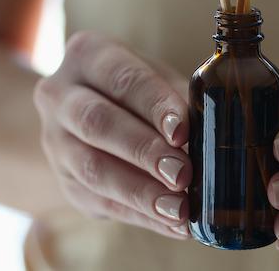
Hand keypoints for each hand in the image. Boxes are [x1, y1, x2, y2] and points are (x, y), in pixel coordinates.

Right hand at [33, 32, 192, 239]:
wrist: (84, 116)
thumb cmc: (135, 92)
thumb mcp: (155, 79)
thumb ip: (181, 101)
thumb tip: (223, 131)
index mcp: (86, 54)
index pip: (122, 78)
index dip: (154, 105)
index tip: (182, 131)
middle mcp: (59, 94)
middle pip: (98, 122)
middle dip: (143, 150)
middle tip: (182, 173)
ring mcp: (55, 140)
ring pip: (93, 168)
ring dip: (140, 192)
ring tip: (179, 209)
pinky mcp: (64, 180)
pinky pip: (99, 202)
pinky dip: (140, 215)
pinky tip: (172, 223)